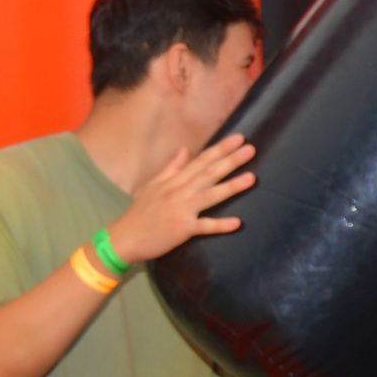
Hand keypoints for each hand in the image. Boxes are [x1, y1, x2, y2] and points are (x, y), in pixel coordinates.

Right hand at [108, 134, 255, 261]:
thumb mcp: (153, 185)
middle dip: (230, 160)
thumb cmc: (141, 212)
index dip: (220, 149)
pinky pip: (204, 227)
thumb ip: (172, 167)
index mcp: (174, 181)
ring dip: (231, 187)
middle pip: (208, 173)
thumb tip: (186, 149)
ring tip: (252, 178)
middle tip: (251, 149)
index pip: (201, 161)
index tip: (238, 138)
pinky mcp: (182, 229)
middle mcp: (179, 192)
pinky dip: (220, 225)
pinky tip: (237, 222)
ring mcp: (181, 210)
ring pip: (210, 195)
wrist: (124, 238)